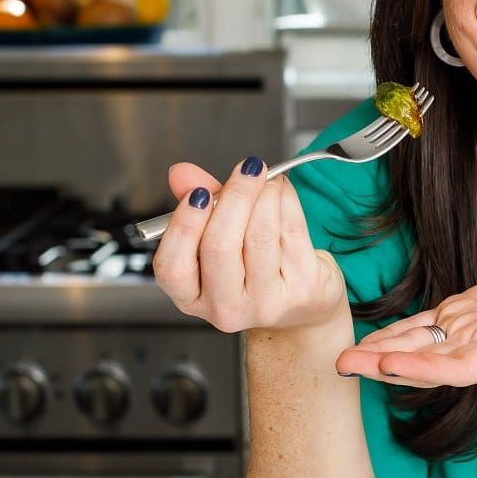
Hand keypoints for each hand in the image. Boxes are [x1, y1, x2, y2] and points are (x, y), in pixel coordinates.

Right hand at [151, 159, 346, 334]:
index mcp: (192, 298)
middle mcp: (226, 308)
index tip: (199, 193)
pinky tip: (281, 191)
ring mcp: (266, 303)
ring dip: (264, 195)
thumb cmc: (252, 270)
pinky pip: (292, 232)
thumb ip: (197, 205)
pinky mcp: (302, 290)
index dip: (184, 226)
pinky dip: (287, 201)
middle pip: (220, 246)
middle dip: (235, 198)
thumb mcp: (218, 239)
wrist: (304, 305)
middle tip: (246, 169)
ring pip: (260, 236)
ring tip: (266, 177)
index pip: (173, 266)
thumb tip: (181, 173)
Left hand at [336, 257, 476, 386]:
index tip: (389, 366)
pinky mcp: (463, 314)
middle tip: (343, 365)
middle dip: (385, 367)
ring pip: (419, 348)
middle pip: (428, 365)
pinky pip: (424, 328)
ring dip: (380, 354)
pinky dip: (395, 334)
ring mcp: (470, 332)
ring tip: (343, 357)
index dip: (424, 370)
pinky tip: (368, 340)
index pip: (461, 368)